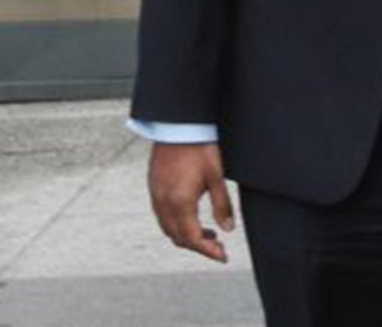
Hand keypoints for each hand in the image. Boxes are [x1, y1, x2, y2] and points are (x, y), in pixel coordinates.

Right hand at [148, 141, 234, 262]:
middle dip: (198, 246)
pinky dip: (176, 224)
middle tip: (218, 246)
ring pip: (168, 229)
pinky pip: (162, 216)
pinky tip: (191, 217)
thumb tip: (228, 229)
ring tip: (207, 233)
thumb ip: (222, 205)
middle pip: (178, 238)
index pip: (192, 239)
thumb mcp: (217, 176)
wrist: (178, 126)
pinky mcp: (154, 188)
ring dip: (186, 236)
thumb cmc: (199, 148)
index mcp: (180, 203)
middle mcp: (164, 204)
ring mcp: (156, 196)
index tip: (222, 256)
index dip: (208, 251)